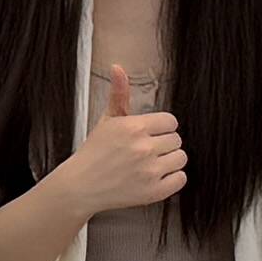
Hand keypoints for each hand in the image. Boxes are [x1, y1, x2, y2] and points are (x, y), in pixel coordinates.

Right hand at [60, 60, 188, 222]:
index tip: (151, 135)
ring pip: (181, 159)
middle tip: (147, 151)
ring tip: (152, 164)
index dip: (162, 128)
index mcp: (134, 127)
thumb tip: (118, 68)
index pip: (171, 122)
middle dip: (164, 144)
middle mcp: (143, 148)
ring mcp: (149, 171)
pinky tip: (156, 176)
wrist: (80, 186)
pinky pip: (180, 180)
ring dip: (170, 161)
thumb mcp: (107, 120)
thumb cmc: (94, 153)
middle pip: (176, 140)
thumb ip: (119, 94)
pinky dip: (172, 179)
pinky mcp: (153, 192)